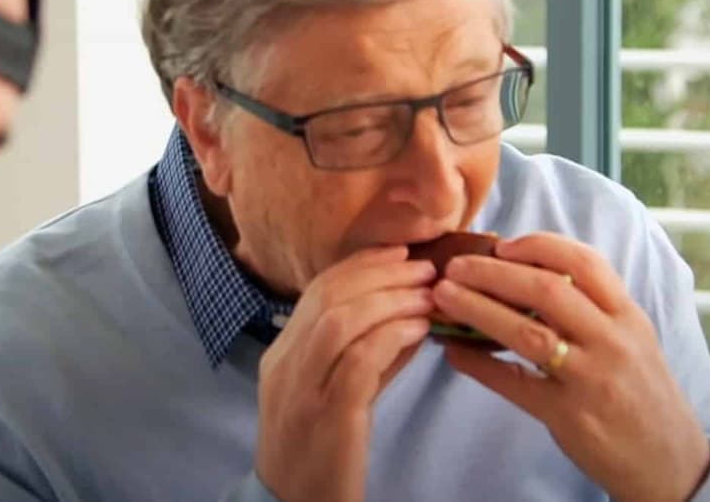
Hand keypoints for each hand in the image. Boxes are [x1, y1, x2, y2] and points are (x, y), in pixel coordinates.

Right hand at [255, 246, 435, 501]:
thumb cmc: (323, 455)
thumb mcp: (342, 396)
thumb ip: (371, 356)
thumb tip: (413, 317)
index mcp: (282, 354)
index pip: (318, 290)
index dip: (361, 264)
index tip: (399, 253)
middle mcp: (285, 365)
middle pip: (329, 296)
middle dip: (380, 273)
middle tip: (423, 268)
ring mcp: (302, 390)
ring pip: (340, 320)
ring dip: (389, 299)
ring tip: (427, 294)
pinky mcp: (327, 416)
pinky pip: (359, 360)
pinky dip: (392, 335)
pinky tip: (420, 329)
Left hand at [431, 233, 709, 501]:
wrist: (669, 460)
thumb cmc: (641, 392)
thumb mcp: (633, 339)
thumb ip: (593, 308)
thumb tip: (525, 273)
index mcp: (627, 315)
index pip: (584, 261)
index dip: (537, 245)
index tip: (501, 243)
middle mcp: (612, 341)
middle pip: (547, 290)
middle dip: (493, 272)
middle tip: (455, 266)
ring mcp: (590, 379)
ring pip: (527, 333)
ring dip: (478, 309)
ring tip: (443, 298)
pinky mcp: (569, 416)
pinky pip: (515, 384)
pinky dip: (479, 365)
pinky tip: (453, 353)